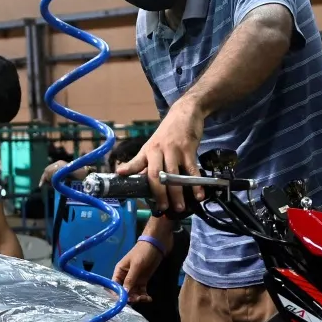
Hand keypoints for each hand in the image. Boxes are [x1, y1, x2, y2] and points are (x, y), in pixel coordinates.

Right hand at [112, 240, 164, 303]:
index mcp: (119, 271)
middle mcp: (125, 277)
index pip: (114, 286)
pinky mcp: (143, 281)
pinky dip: (144, 296)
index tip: (123, 301)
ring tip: (145, 298)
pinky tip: (149, 298)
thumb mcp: (136, 265)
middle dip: (129, 297)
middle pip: (123, 292)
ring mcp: (134, 279)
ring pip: (133, 293)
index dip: (117, 294)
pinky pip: (141, 291)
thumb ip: (130, 279)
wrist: (157, 244)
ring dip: (138, 298)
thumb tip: (124, 293)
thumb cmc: (143, 252)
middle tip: (137, 299)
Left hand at [117, 97, 204, 214]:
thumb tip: (126, 176)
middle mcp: (159, 151)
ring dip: (177, 194)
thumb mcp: (151, 145)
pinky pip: (192, 170)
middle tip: (163, 208)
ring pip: (174, 176)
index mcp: (148, 151)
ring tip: (179, 207)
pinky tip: (198, 194)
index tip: (123, 181)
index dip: (129, 171)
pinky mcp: (188, 149)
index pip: (136, 164)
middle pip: (157, 176)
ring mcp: (174, 150)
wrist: (184, 113)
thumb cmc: (166, 133)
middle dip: (160, 194)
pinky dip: (195, 184)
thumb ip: (141, 162)